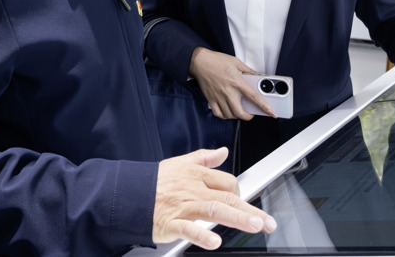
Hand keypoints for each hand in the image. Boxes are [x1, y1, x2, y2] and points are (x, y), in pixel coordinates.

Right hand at [153, 147, 276, 249]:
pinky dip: (201, 236)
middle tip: (267, 222)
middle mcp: (193, 190)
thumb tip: (223, 151)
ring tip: (255, 225)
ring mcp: (183, 207)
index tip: (247, 205)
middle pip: (227, 198)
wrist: (127, 194)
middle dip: (250, 210)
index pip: (227, 182)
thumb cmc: (154, 182)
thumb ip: (205, 158)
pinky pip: (188, 229)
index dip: (240, 194)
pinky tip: (214, 242)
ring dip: (237, 218)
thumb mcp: (181, 162)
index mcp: (197, 175)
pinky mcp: (171, 223)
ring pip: (215, 211)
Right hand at [189, 48, 274, 118]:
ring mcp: (219, 97)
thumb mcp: (236, 62)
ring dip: (237, 116)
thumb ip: (248, 71)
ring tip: (240, 111)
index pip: (254, 98)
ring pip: (230, 115)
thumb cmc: (216, 61)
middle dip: (248, 116)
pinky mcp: (211, 99)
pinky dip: (224, 116)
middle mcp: (228, 92)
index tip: (271, 113)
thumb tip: (258, 75)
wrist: (200, 62)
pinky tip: (228, 112)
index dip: (264, 107)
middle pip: (240, 113)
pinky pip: (218, 114)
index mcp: (237, 82)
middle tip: (251, 113)